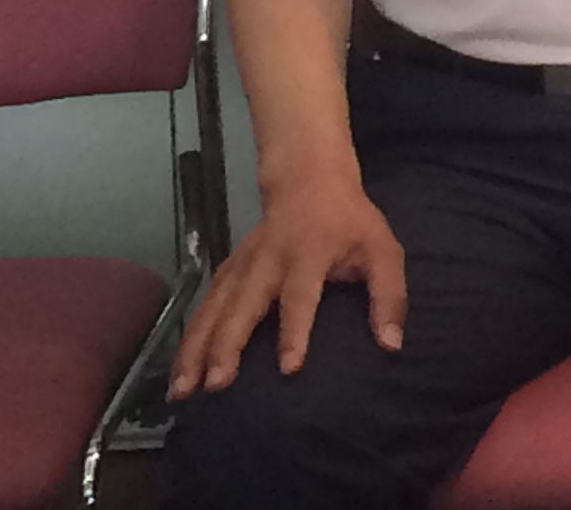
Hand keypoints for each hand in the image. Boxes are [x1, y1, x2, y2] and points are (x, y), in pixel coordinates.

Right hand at [168, 164, 405, 398]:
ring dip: (196, 349)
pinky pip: (203, 307)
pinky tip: (178, 372)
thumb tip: (392, 345)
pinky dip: (188, 339)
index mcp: (309, 254)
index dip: (295, 330)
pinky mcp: (226, 271)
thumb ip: (389, 295)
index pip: (300, 296)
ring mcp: (242, 266)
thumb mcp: (382, 249)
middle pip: (243, 305)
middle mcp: (268, 261)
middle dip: (227, 345)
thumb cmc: (350, 223)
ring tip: (182, 391)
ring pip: (213, 309)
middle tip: (217, 385)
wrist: (308, 180)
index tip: (289, 368)